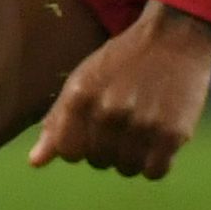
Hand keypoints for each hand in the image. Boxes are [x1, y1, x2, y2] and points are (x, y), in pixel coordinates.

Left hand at [29, 2, 210, 179]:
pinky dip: (155, 163)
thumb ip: (57, 121)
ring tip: (140, 129)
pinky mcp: (173, 133)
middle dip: (106, 148)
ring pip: (126, 169)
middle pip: (98, 161)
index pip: (68, 151)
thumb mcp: (82, 80)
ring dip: (132, 157)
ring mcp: (141, 124)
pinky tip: (157, 141)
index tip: (92, 131)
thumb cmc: (122, 61)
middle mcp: (108, 112)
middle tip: (122, 123)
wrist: (174, 37)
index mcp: (80, 97)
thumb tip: (36, 162)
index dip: (79, 146)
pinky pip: (155, 172)